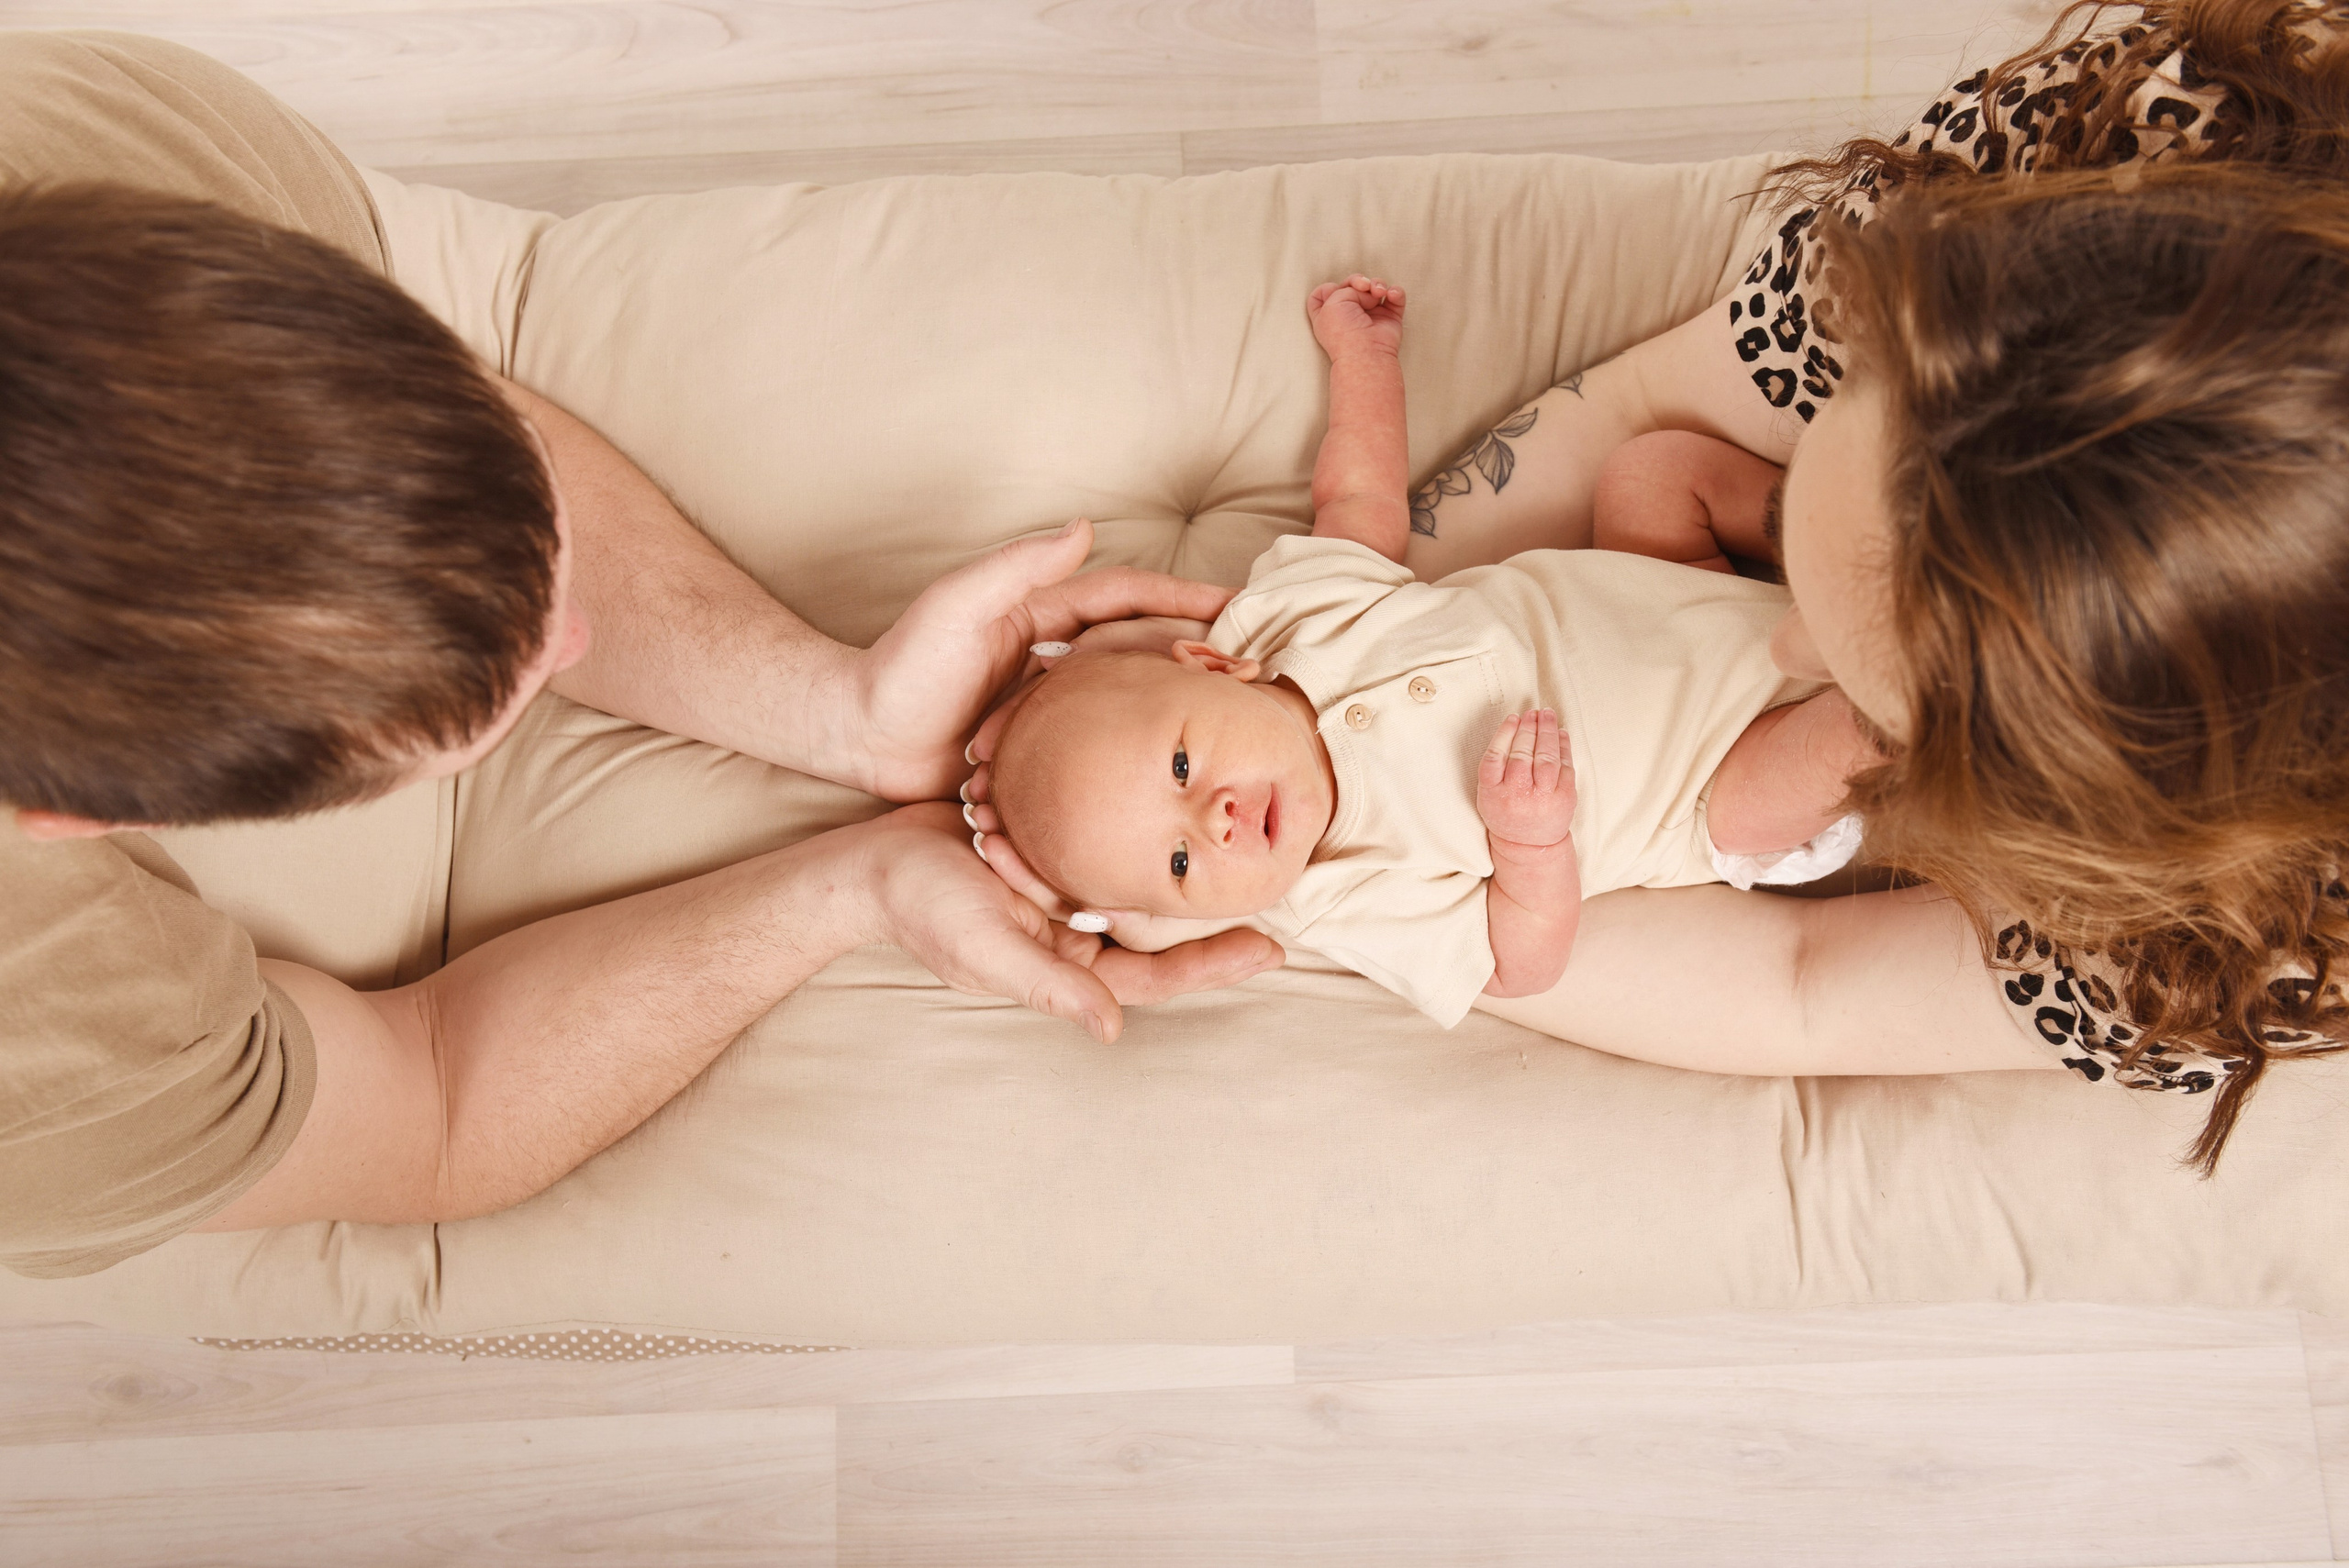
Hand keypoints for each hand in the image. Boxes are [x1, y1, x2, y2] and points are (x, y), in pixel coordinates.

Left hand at [838, 519, 1232, 801]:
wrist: (857, 740)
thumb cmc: (900, 669)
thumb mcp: (956, 606)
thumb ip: (1015, 567)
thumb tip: (1084, 527)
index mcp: (1045, 616)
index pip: (1130, 598)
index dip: (1185, 597)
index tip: (1239, 604)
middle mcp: (1058, 659)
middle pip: (1145, 648)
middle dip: (1202, 651)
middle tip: (1261, 668)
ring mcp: (1056, 708)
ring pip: (1134, 701)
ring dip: (1183, 704)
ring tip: (1242, 720)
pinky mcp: (1047, 756)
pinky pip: (1106, 751)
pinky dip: (1143, 754)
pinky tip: (1180, 772)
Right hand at [848, 802, 1282, 1041]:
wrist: (870, 859)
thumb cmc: (923, 907)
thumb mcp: (985, 948)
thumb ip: (1048, 987)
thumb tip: (1110, 1028)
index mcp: (1070, 964)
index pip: (1157, 973)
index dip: (1214, 964)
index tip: (1271, 947)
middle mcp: (1079, 928)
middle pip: (1165, 926)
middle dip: (1220, 912)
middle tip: (1286, 884)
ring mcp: (1070, 883)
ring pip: (1147, 879)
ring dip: (1194, 864)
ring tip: (1255, 839)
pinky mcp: (1057, 838)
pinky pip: (1116, 836)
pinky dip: (1152, 823)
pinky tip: (1190, 796)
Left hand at [1307, 274, 1405, 361]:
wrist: (1365, 351)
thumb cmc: (1343, 331)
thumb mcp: (1333, 300)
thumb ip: (1347, 287)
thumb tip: (1367, 290)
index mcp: (1329, 314)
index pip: (1325, 293)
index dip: (1329, 287)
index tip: (1333, 291)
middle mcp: (1350, 314)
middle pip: (1352, 286)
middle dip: (1357, 281)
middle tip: (1363, 287)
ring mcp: (1371, 315)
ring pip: (1375, 288)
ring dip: (1377, 284)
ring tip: (1378, 293)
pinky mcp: (1389, 318)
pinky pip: (1396, 297)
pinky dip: (1395, 292)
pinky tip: (1390, 295)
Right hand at [1477, 709, 1575, 848]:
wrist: (1529, 847)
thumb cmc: (1505, 813)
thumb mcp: (1488, 794)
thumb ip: (1495, 766)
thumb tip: (1516, 726)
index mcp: (1493, 794)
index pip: (1495, 757)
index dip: (1504, 734)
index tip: (1513, 718)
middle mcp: (1517, 796)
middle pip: (1522, 755)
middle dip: (1528, 729)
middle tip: (1532, 713)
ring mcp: (1543, 798)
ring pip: (1545, 758)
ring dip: (1547, 732)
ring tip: (1546, 715)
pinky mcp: (1565, 798)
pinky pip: (1565, 766)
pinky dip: (1563, 746)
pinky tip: (1560, 733)